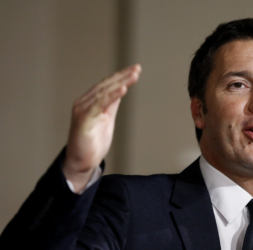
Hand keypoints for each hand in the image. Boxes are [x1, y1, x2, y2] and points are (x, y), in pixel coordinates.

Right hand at [62, 64, 140, 191]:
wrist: (81, 162)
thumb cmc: (92, 142)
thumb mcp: (106, 119)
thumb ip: (111, 104)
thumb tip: (120, 90)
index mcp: (90, 102)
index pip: (106, 85)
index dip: (120, 76)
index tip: (135, 70)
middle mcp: (84, 103)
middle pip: (106, 85)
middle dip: (122, 76)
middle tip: (137, 68)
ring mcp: (82, 110)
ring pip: (103, 92)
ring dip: (120, 82)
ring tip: (133, 75)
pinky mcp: (83, 119)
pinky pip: (99, 104)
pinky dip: (111, 95)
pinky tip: (123, 89)